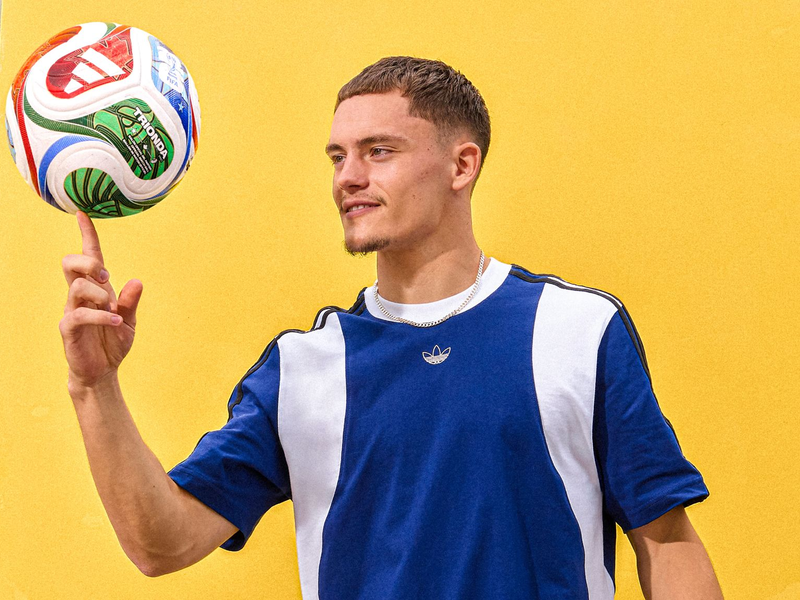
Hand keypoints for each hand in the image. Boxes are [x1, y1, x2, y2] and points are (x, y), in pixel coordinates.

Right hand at [59, 212, 143, 389]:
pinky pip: (78, 314)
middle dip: (87, 262)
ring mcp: (72, 310)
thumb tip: (137, 281)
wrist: (103, 371)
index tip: (82, 215)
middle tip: (105, 276)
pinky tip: (114, 322)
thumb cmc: (113, 343)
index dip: (86, 236)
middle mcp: (81, 296)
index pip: (89, 257)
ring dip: (98, 294)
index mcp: (97, 289)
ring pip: (76, 286)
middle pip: (70, 263)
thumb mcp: (129, 321)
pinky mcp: (69, 329)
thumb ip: (131, 302)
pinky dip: (99, 316)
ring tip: (113, 311)